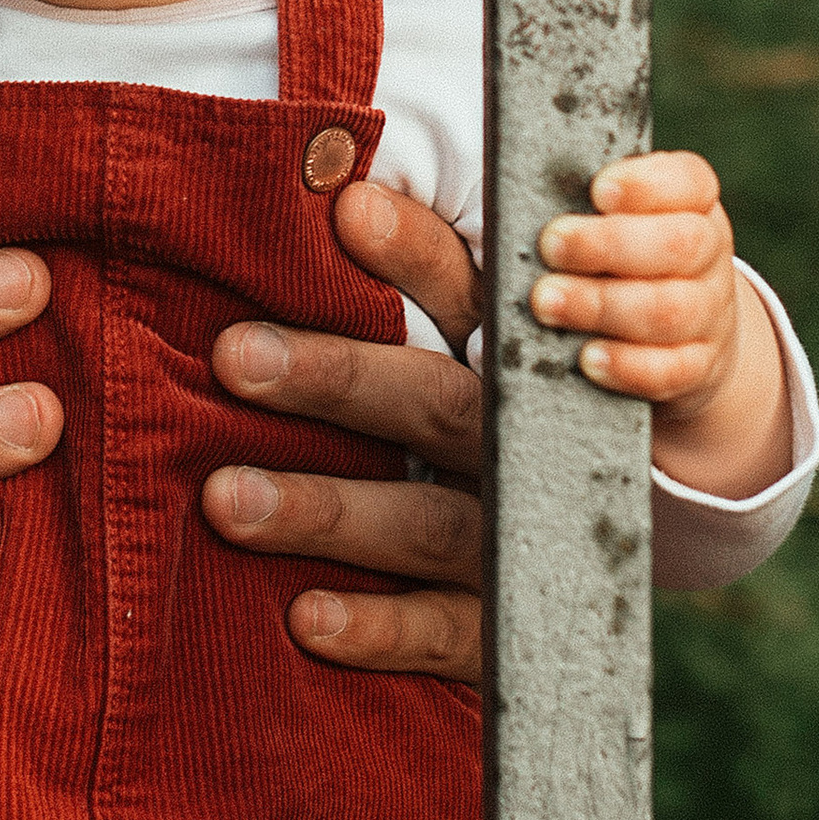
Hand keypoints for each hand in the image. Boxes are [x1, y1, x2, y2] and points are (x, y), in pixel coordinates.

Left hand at [202, 180, 487, 685]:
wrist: (592, 553)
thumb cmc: (479, 414)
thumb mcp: (465, 340)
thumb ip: (411, 276)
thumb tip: (333, 185)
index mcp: (510, 360)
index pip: (469, 293)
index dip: (413, 253)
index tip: (343, 210)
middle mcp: (519, 445)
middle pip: (435, 403)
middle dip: (337, 378)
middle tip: (233, 356)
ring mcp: (519, 540)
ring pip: (429, 522)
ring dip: (328, 510)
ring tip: (226, 499)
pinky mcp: (505, 629)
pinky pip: (449, 634)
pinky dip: (381, 629)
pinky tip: (306, 617)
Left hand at [534, 150, 788, 499]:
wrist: (683, 332)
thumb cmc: (621, 257)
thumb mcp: (612, 218)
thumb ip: (576, 204)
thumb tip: (510, 201)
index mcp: (692, 204)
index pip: (689, 182)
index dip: (646, 184)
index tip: (597, 189)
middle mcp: (708, 254)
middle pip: (679, 245)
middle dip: (609, 244)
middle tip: (550, 245)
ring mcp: (710, 313)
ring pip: (670, 310)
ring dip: (602, 306)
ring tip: (546, 302)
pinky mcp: (699, 366)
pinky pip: (671, 371)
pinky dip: (628, 366)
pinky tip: (587, 359)